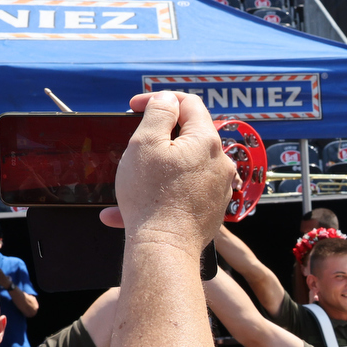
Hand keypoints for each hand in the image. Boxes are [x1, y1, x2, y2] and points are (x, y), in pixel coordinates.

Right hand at [102, 92, 232, 247]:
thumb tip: (167, 99)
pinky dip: (159, 196)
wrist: (166, 247)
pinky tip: (127, 213)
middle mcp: (220, 162)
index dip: (160, 99)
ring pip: (180, 169)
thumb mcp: (146, 142)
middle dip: (155, 140)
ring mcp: (218, 187)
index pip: (189, 103)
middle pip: (187, 137)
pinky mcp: (212, 208)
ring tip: (126, 187)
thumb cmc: (152, 195)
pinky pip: (182, 193)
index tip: (135, 107)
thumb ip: (158, 113)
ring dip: (152, 173)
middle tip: (133, 149)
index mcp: (207, 141)